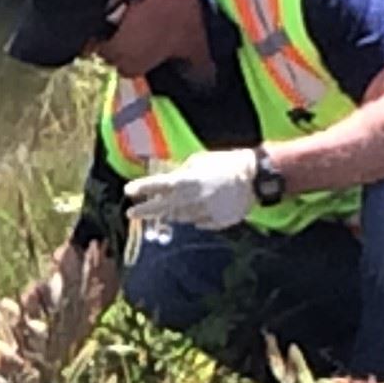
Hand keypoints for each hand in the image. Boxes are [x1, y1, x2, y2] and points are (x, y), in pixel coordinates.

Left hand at [124, 148, 257, 230]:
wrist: (255, 178)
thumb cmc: (227, 164)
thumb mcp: (200, 160)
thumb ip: (182, 171)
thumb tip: (168, 176)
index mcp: (188, 181)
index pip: (159, 186)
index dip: (142, 188)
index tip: (128, 191)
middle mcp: (193, 200)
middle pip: (163, 208)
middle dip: (145, 210)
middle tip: (131, 213)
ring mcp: (204, 213)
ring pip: (180, 217)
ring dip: (171, 213)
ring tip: (168, 208)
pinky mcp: (216, 222)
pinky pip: (198, 222)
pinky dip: (194, 217)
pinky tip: (196, 209)